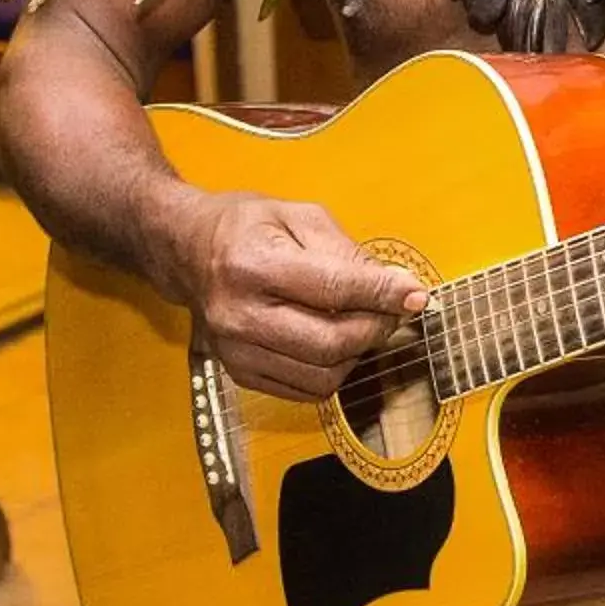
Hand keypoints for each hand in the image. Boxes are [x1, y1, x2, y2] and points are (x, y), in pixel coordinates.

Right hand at [163, 190, 427, 401]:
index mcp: (253, 264)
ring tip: (360, 322)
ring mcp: (235, 350)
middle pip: (331, 343)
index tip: (418, 296)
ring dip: (357, 353)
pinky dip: (333, 370)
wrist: (186, 251)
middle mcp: (239, 314)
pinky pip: (305, 390)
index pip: (334, 289)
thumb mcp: (298, 216)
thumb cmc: (246, 227)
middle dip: (376, 328)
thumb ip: (347, 252)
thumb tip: (396, 286)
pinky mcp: (239, 373)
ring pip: (323, 375)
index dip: (384, 295)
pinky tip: (334, 342)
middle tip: (393, 309)